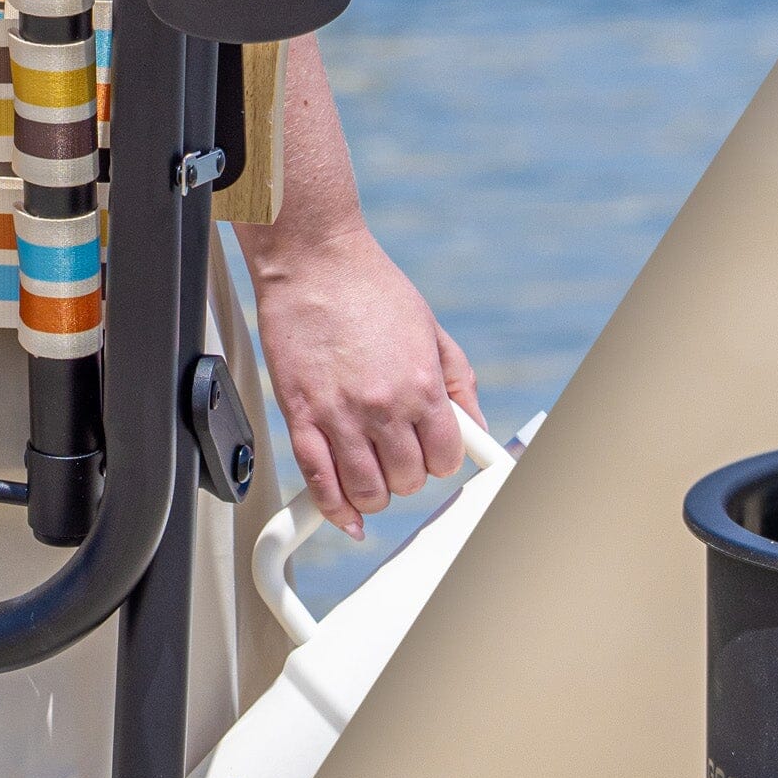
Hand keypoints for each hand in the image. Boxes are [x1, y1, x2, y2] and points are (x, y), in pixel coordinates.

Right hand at [245, 220, 481, 537]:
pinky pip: (320, 482)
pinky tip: (347, 515)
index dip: (442, 460)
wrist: (313, 263)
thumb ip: (459, 382)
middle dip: (407, 475)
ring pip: (366, 490)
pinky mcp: (301, 417)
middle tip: (398, 455)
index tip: (433, 453)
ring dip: (374, 494)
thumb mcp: (432, 331)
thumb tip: (476, 425)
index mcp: (422, 385)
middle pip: (408, 480)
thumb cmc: (371, 289)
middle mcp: (384, 406)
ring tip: (372, 477)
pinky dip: (335, 509)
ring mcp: (340, 416)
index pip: (446, 458)